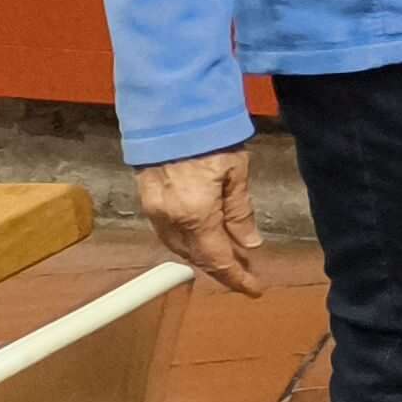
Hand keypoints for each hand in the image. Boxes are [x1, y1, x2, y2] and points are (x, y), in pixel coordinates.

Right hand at [135, 146, 265, 295]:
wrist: (169, 111)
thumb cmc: (209, 137)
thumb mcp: (236, 173)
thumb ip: (240, 212)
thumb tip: (249, 245)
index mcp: (196, 214)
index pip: (217, 259)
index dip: (237, 278)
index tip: (255, 290)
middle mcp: (170, 218)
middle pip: (196, 256)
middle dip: (222, 267)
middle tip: (248, 270)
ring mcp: (153, 210)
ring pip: (179, 246)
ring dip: (204, 255)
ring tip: (230, 254)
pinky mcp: (146, 199)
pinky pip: (167, 232)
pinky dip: (188, 240)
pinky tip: (204, 236)